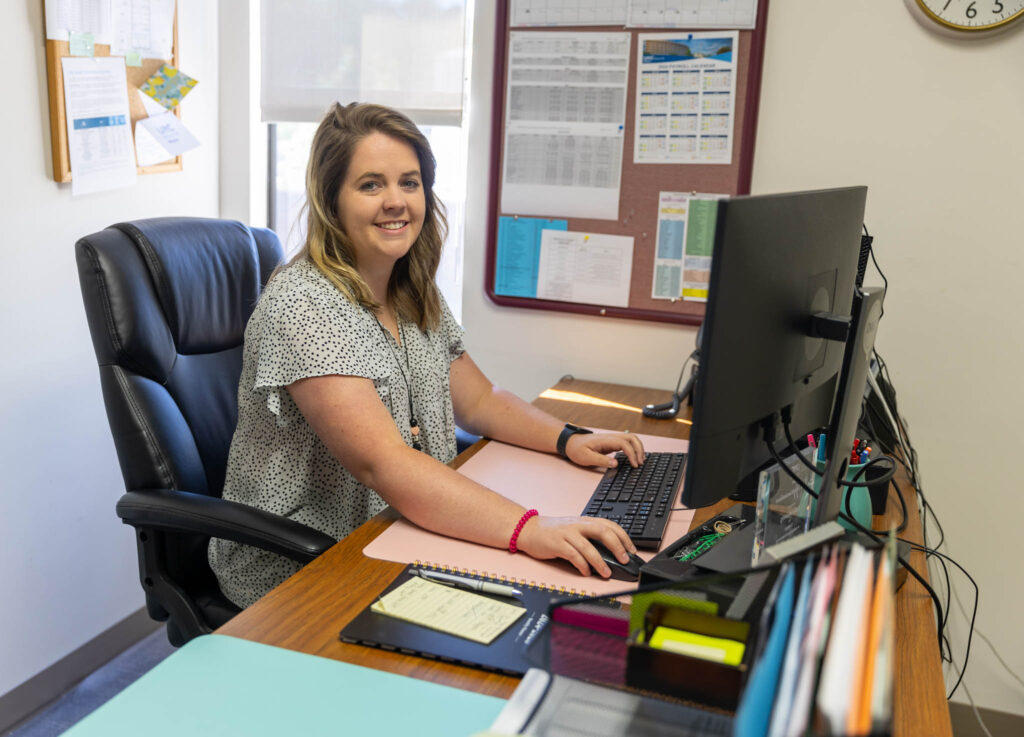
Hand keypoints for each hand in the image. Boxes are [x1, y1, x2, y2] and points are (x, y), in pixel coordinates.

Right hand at [514, 515, 636, 577]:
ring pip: (588, 547)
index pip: (610, 525)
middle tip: (625, 559)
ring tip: (606, 573)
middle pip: (603, 532)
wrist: (529, 530)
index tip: (632, 550)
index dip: (624, 537)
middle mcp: (578, 525)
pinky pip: (573, 555)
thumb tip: (612, 554)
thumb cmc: (555, 532)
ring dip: (600, 561)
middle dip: (617, 546)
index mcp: (586, 521)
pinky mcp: (557, 544)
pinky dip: (582, 565)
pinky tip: (586, 572)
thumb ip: (591, 537)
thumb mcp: (576, 530)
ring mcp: (567, 533)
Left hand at [565, 431, 644, 468]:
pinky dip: (633, 448)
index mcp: (605, 440)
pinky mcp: (611, 443)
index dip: (632, 454)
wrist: (570, 442)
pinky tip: (634, 457)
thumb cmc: (576, 449)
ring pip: (631, 439)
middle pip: (632, 438)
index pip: (624, 443)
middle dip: (639, 449)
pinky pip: (627, 443)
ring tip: (640, 460)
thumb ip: (601, 460)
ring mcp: (611, 439)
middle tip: (640, 463)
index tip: (634, 464)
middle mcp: (610, 437)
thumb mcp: (586, 457)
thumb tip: (616, 464)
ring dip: (638, 448)